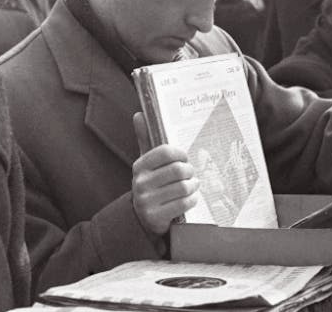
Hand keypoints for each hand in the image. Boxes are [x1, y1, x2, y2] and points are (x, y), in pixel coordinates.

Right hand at [131, 113, 199, 234]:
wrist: (142, 217)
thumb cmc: (150, 184)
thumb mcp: (145, 163)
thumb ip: (144, 139)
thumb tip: (139, 114)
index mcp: (139, 166)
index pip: (165, 152)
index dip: (181, 153)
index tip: (185, 158)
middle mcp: (140, 182)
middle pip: (178, 170)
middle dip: (190, 171)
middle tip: (191, 173)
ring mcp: (147, 201)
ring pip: (183, 188)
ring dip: (193, 186)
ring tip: (193, 184)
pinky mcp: (156, 217)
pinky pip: (183, 204)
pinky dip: (192, 200)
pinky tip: (190, 198)